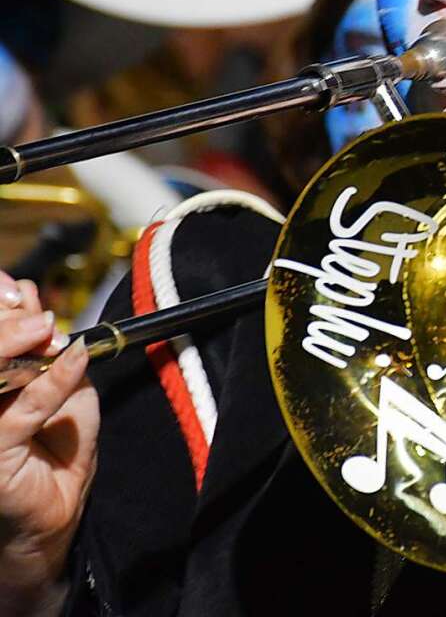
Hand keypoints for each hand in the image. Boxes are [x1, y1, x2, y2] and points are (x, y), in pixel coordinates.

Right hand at [0, 271, 98, 614]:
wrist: (53, 520)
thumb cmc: (53, 453)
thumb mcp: (61, 390)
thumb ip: (48, 353)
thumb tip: (37, 305)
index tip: (16, 287)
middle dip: (3, 322)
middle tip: (36, 309)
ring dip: (18, 344)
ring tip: (48, 326)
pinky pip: (22, 411)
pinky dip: (52, 380)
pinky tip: (74, 357)